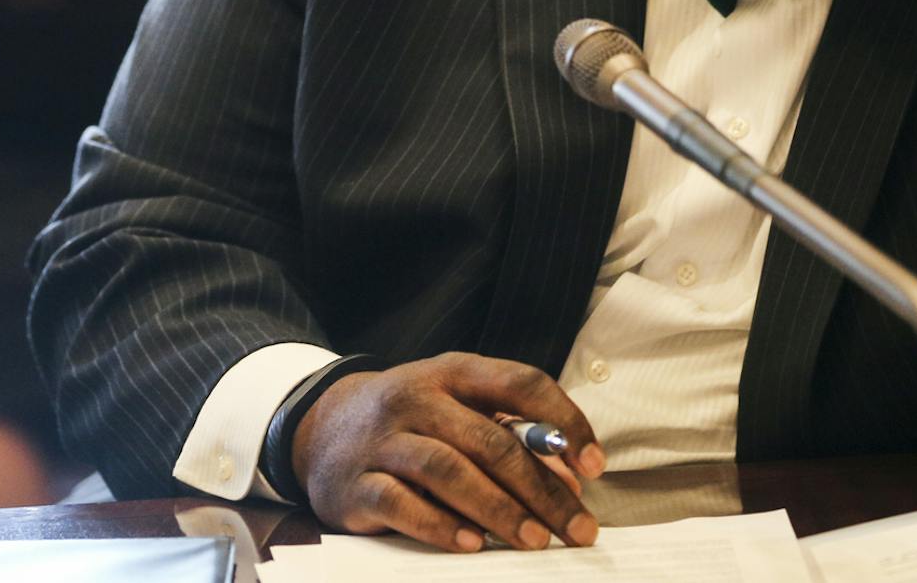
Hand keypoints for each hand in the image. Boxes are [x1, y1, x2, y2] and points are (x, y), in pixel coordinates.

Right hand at [292, 353, 607, 552]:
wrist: (320, 429)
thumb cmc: (410, 421)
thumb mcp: (456, 409)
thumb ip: (511, 437)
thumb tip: (571, 481)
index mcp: (453, 372)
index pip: (521, 382)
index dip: (564, 421)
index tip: (595, 464)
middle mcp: (418, 397)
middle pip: (491, 440)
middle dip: (542, 488)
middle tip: (577, 527)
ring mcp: (384, 439)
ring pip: (449, 470)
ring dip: (499, 509)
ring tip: (534, 541)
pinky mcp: (357, 482)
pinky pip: (402, 504)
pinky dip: (440, 526)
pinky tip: (472, 545)